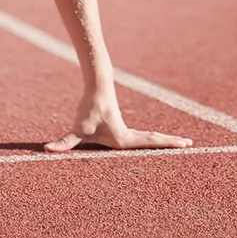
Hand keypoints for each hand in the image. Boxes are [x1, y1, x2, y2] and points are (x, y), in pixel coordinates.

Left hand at [44, 89, 192, 152]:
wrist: (95, 87)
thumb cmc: (88, 110)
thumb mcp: (76, 130)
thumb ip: (63, 143)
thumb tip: (47, 150)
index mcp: (123, 139)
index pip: (149, 143)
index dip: (167, 144)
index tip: (184, 144)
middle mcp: (128, 135)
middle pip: (154, 141)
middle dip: (171, 144)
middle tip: (189, 144)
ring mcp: (127, 130)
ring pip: (150, 137)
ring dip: (164, 141)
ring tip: (181, 144)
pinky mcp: (122, 127)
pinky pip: (142, 135)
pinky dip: (153, 139)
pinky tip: (156, 142)